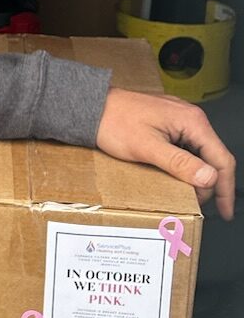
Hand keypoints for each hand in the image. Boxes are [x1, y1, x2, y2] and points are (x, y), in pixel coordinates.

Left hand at [96, 87, 235, 219]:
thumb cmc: (114, 123)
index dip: (225, 188)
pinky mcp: (168, 122)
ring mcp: (179, 118)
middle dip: (209, 184)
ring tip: (187, 194)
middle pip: (213, 157)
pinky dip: (185, 164)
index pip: (221, 159)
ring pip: (200, 153)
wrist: (92, 107)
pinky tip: (176, 176)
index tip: (224, 210)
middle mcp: (190, 117)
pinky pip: (186, 146)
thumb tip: (209, 178)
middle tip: (196, 204)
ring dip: (196, 175)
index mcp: (192, 121)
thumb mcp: (147, 148)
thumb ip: (180, 163)